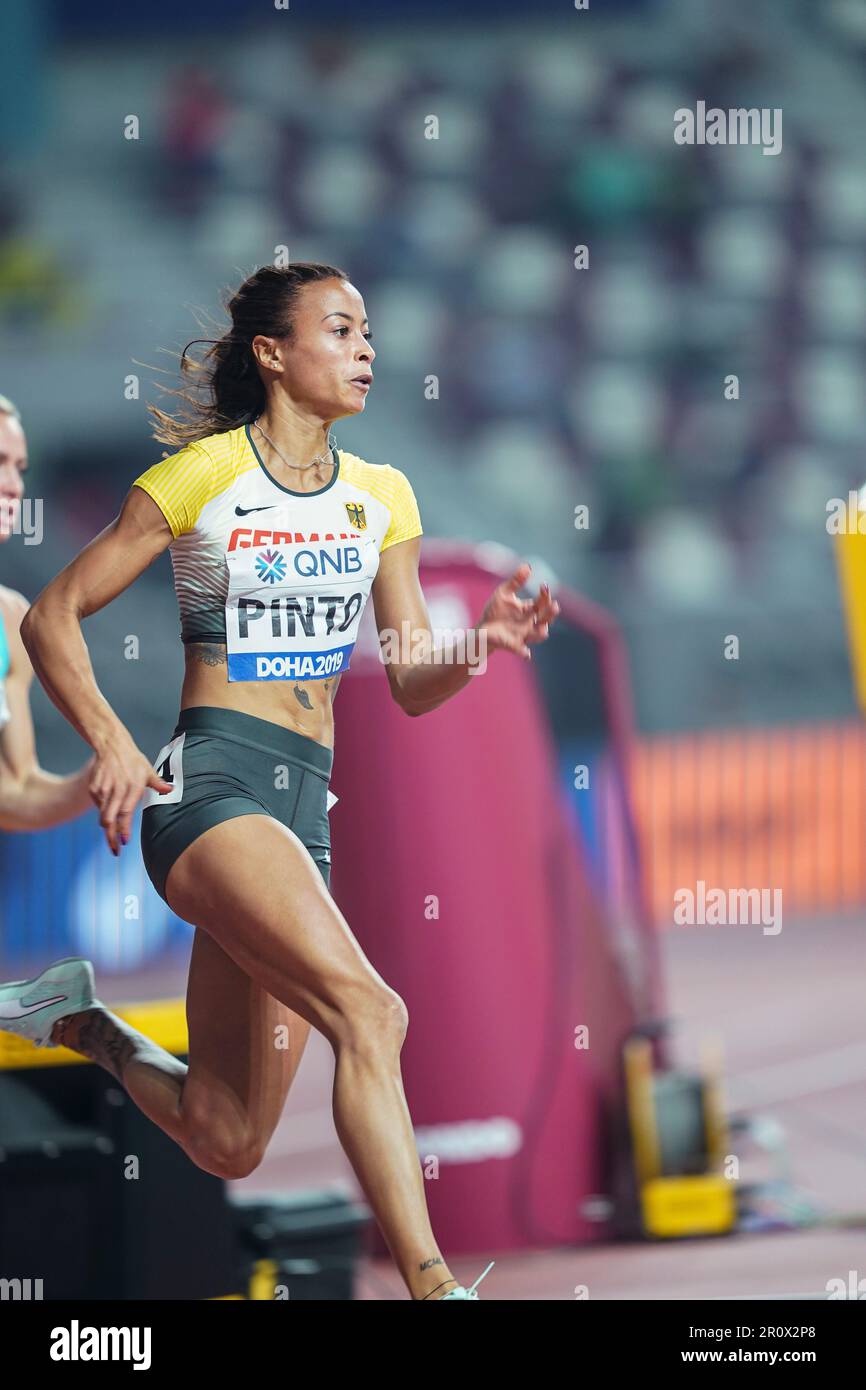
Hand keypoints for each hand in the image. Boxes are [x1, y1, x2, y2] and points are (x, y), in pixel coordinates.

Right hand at [88, 729, 171, 855]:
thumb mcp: (148, 770)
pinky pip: (98, 806)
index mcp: (131, 787)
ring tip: (113, 839)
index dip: (123, 829)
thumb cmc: (133, 760)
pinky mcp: (93, 788)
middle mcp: (115, 790)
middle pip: (109, 820)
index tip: (124, 842)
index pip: (125, 813)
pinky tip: (110, 813)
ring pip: (102, 816)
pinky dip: (104, 812)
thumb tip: (172, 790)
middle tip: (115, 850)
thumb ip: (158, 783)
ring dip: (108, 829)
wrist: (112, 746)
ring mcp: (102, 790)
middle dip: (111, 838)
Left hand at [477, 561, 559, 660]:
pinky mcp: (514, 645)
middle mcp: (531, 622)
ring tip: (542, 627)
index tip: (544, 586)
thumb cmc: (495, 611)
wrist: (482, 629)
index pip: (543, 602)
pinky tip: (526, 654)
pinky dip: (524, 652)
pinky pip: (522, 650)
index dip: (546, 594)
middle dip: (551, 613)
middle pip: (547, 618)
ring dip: (542, 631)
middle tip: (553, 605)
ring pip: (540, 634)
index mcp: (530, 610)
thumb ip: (516, 581)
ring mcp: (524, 634)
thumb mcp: (504, 593)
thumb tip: (528, 566)